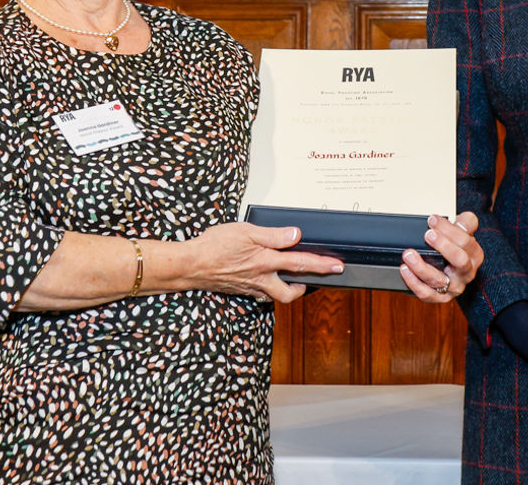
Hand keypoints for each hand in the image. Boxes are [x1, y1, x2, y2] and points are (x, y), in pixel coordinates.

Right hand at [187, 222, 343, 303]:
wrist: (190, 265)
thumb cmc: (214, 246)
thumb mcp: (246, 232)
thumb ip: (273, 235)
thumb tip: (295, 235)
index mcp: (266, 262)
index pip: (301, 263)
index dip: (322, 265)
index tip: (337, 266)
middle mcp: (261, 278)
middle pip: (291, 291)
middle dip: (307, 286)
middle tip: (319, 278)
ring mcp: (250, 287)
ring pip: (276, 295)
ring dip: (288, 289)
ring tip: (296, 280)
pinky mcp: (240, 289)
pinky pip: (260, 294)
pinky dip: (268, 289)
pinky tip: (267, 282)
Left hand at [400, 211, 483, 302]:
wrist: (451, 270)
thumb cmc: (456, 247)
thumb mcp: (464, 232)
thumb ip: (466, 222)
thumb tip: (461, 221)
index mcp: (475, 255)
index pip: (466, 242)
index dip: (448, 229)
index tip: (432, 220)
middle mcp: (467, 272)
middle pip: (459, 260)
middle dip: (443, 246)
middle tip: (428, 235)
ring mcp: (455, 287)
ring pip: (439, 280)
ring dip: (421, 267)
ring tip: (408, 254)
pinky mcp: (440, 298)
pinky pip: (426, 294)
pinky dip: (413, 282)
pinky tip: (405, 270)